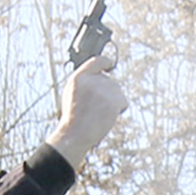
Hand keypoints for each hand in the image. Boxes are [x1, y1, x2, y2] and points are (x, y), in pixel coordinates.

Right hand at [46, 45, 126, 170]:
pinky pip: (123, 101)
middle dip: (108, 93)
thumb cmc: (74, 116)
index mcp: (79, 76)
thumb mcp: (72, 91)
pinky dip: (119, 109)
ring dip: (113, 102)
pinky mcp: (113, 100)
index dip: (106, 62)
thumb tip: (101, 73)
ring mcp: (103, 89)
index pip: (97, 61)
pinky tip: (107, 116)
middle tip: (95, 107)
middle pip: (110, 81)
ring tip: (98, 112)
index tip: (110, 65)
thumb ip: (86, 80)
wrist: (76, 133)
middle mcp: (91, 80)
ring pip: (117, 91)